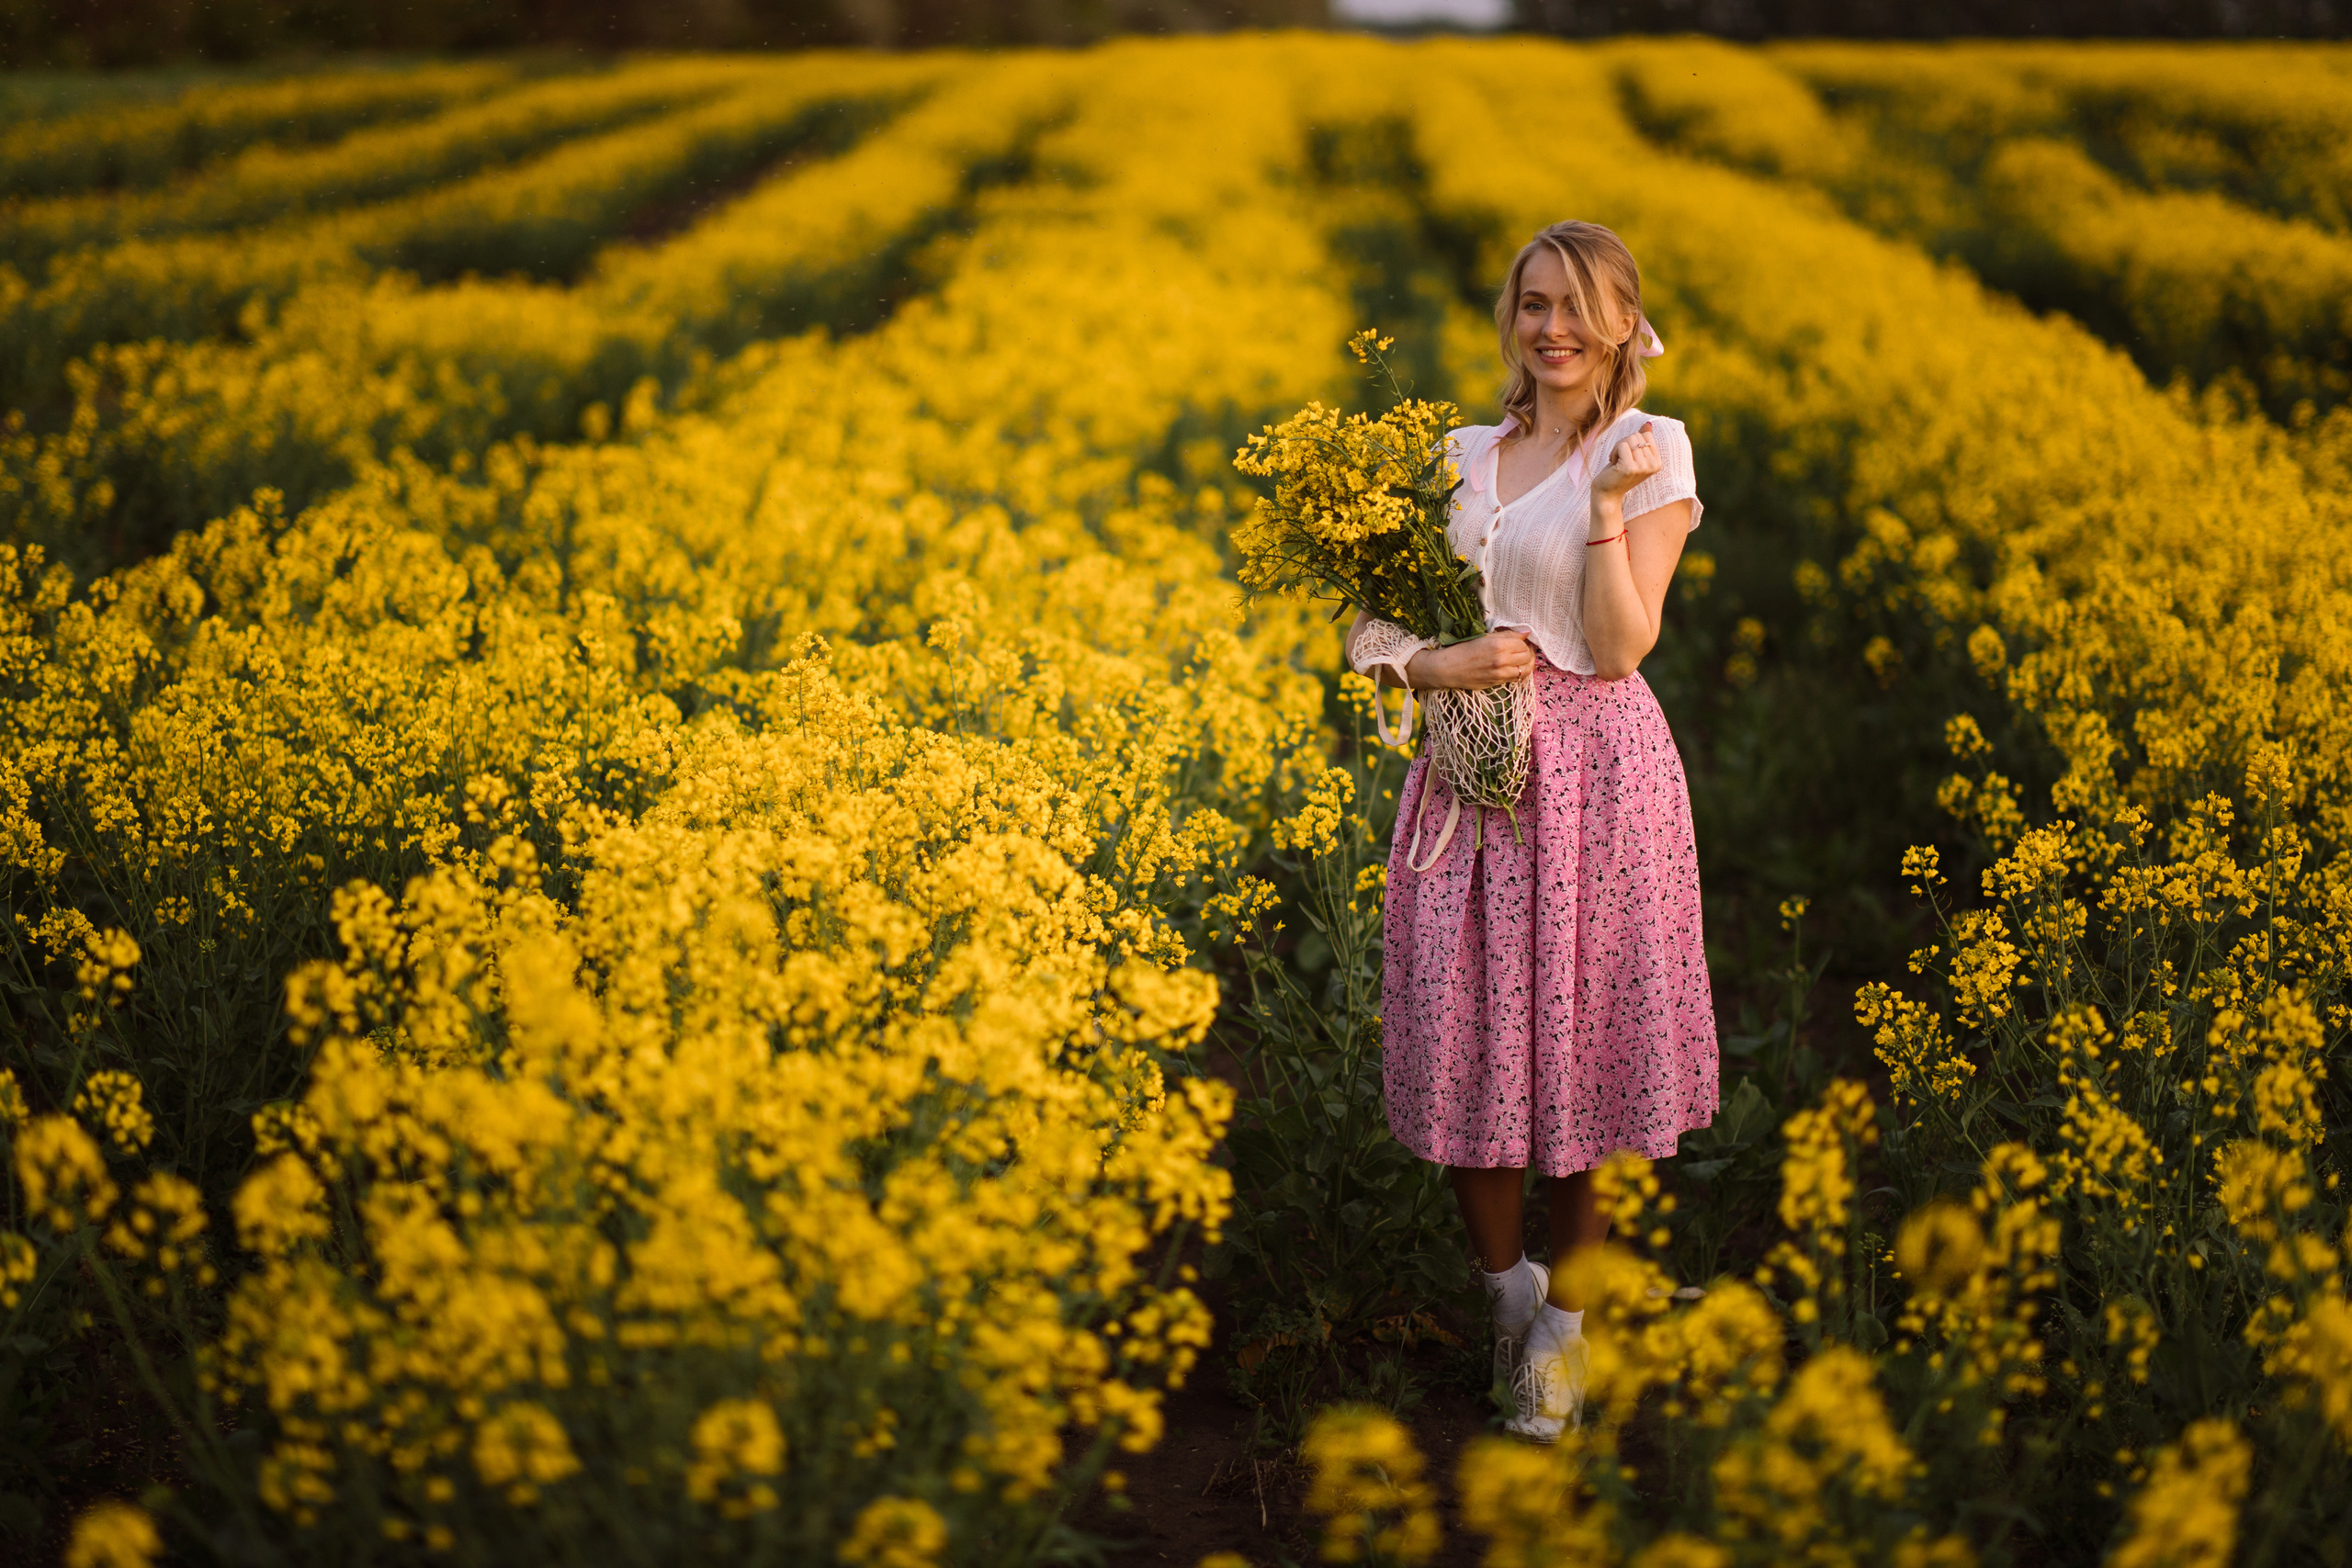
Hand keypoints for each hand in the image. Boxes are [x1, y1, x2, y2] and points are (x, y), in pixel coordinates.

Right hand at [1404, 630, 1536, 690]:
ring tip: (1522, 659)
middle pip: (1527, 656)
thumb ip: (1506, 635)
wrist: (1447, 668)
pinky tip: (1514, 667)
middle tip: (1522, 649)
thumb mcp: (1483, 636)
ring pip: (1526, 669)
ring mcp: (1500, 673)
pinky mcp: (1497, 683)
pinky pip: (1516, 678)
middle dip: (1527, 652)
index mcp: (1498, 645)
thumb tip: (1525, 632)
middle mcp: (1501, 660)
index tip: (1521, 640)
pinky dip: (1519, 672)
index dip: (1524, 641)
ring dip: (1527, 663)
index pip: (1523, 643)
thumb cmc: (1462, 649)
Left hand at [1590, 420, 1662, 502]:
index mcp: (1657, 463)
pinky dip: (1614, 452)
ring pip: (1629, 439)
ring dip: (1618, 448)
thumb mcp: (1633, 455)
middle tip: (1620, 460)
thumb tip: (1648, 423)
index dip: (1632, 442)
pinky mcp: (1630, 468)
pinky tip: (1614, 464)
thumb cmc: (1618, 473)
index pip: (1646, 435)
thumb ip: (1642, 439)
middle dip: (1624, 444)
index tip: (1628, 456)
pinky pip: (1621, 445)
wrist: (1607, 494)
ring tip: (1617, 462)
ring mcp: (1642, 467)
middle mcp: (1653, 465)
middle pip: (1637, 435)